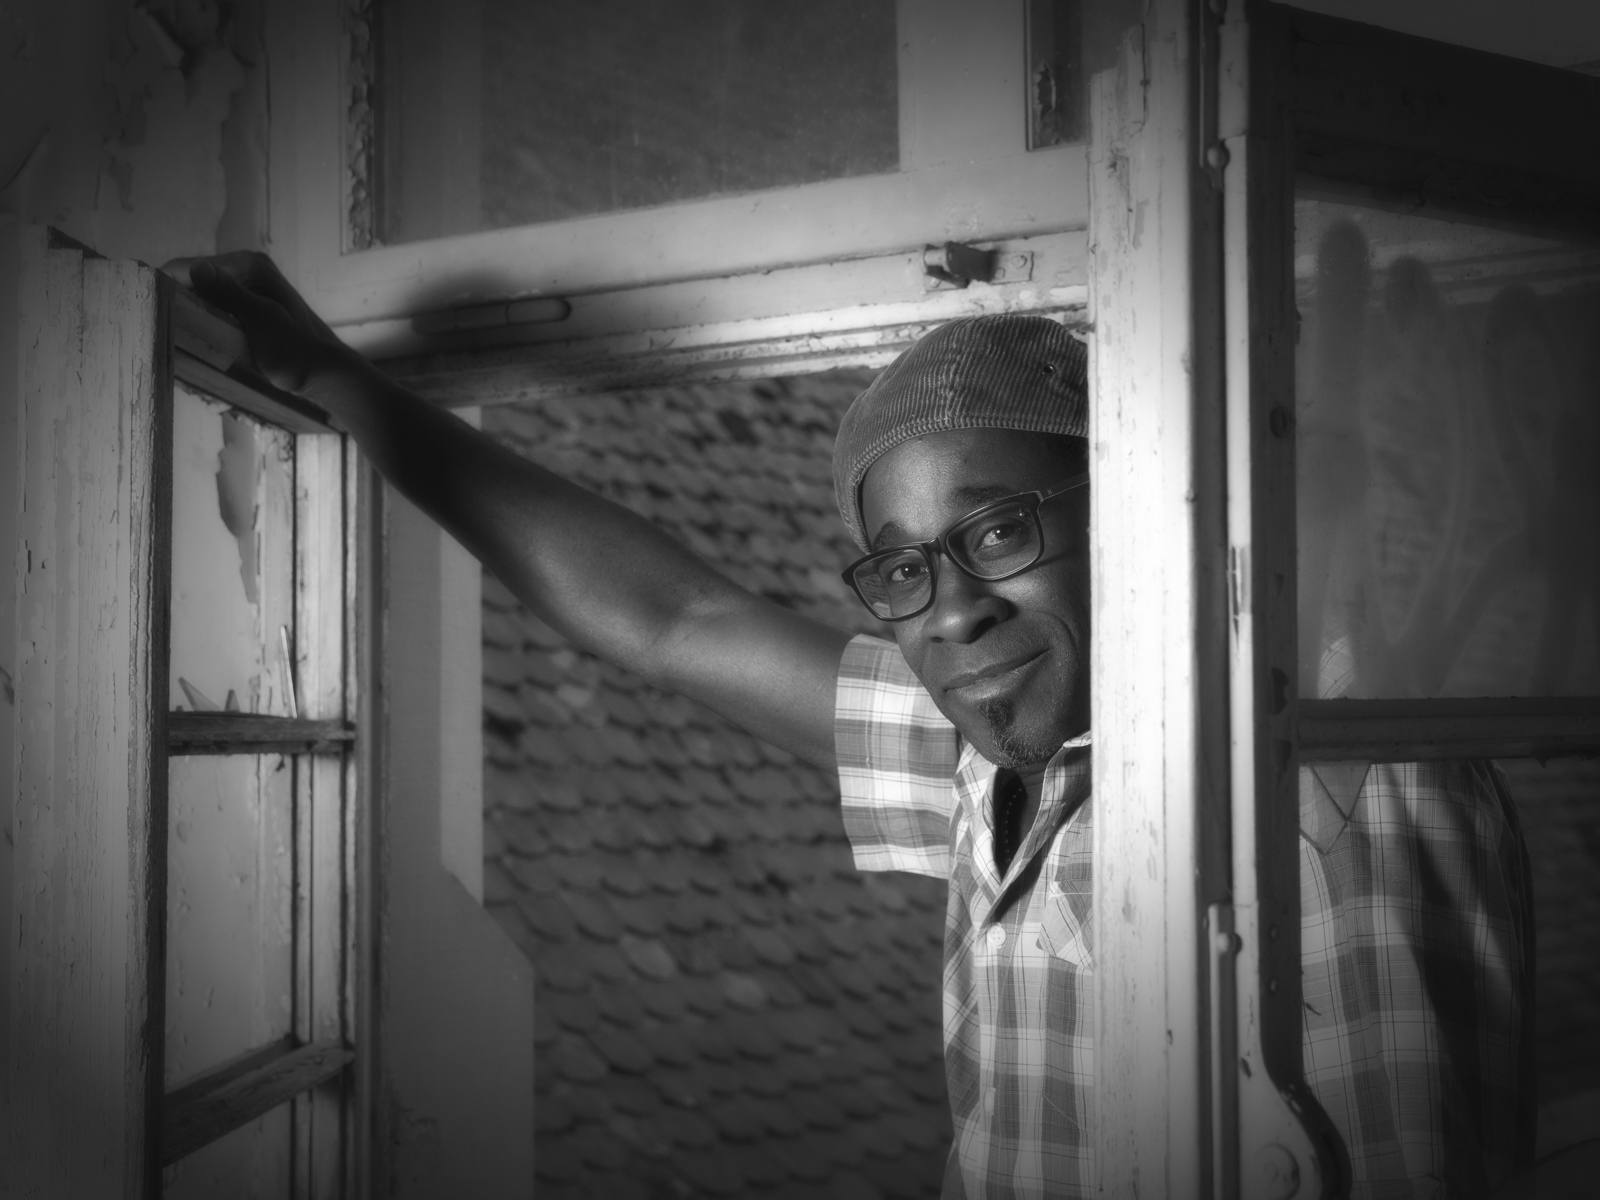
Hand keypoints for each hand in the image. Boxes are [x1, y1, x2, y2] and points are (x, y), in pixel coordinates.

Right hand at [172, 252, 355, 396]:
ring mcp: (246, 284)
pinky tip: (194, 335)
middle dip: (172, 300)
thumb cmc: (296, 352)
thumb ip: (228, 295)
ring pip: (199, 293)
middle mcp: (245, 267)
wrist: (325, 372)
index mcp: (247, 265)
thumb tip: (195, 268)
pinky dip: (201, 317)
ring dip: (185, 311)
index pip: (184, 267)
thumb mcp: (261, 322)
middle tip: (155, 327)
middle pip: (189, 279)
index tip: (143, 310)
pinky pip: (213, 304)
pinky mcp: (247, 302)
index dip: (160, 286)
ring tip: (170, 333)